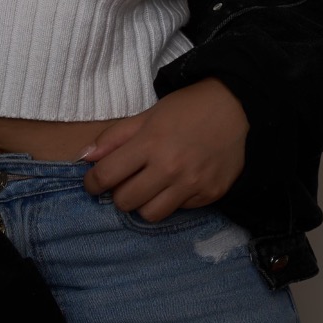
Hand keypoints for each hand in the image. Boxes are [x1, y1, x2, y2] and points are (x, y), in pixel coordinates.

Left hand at [79, 80, 247, 221]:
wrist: (236, 107)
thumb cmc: (186, 108)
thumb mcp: (147, 114)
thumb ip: (115, 137)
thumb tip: (86, 158)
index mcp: (150, 143)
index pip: (106, 175)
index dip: (92, 182)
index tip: (93, 182)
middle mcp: (170, 168)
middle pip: (125, 202)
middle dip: (118, 194)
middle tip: (125, 182)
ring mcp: (192, 185)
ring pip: (150, 215)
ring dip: (144, 203)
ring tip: (150, 186)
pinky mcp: (210, 195)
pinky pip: (179, 210)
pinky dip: (172, 200)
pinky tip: (177, 182)